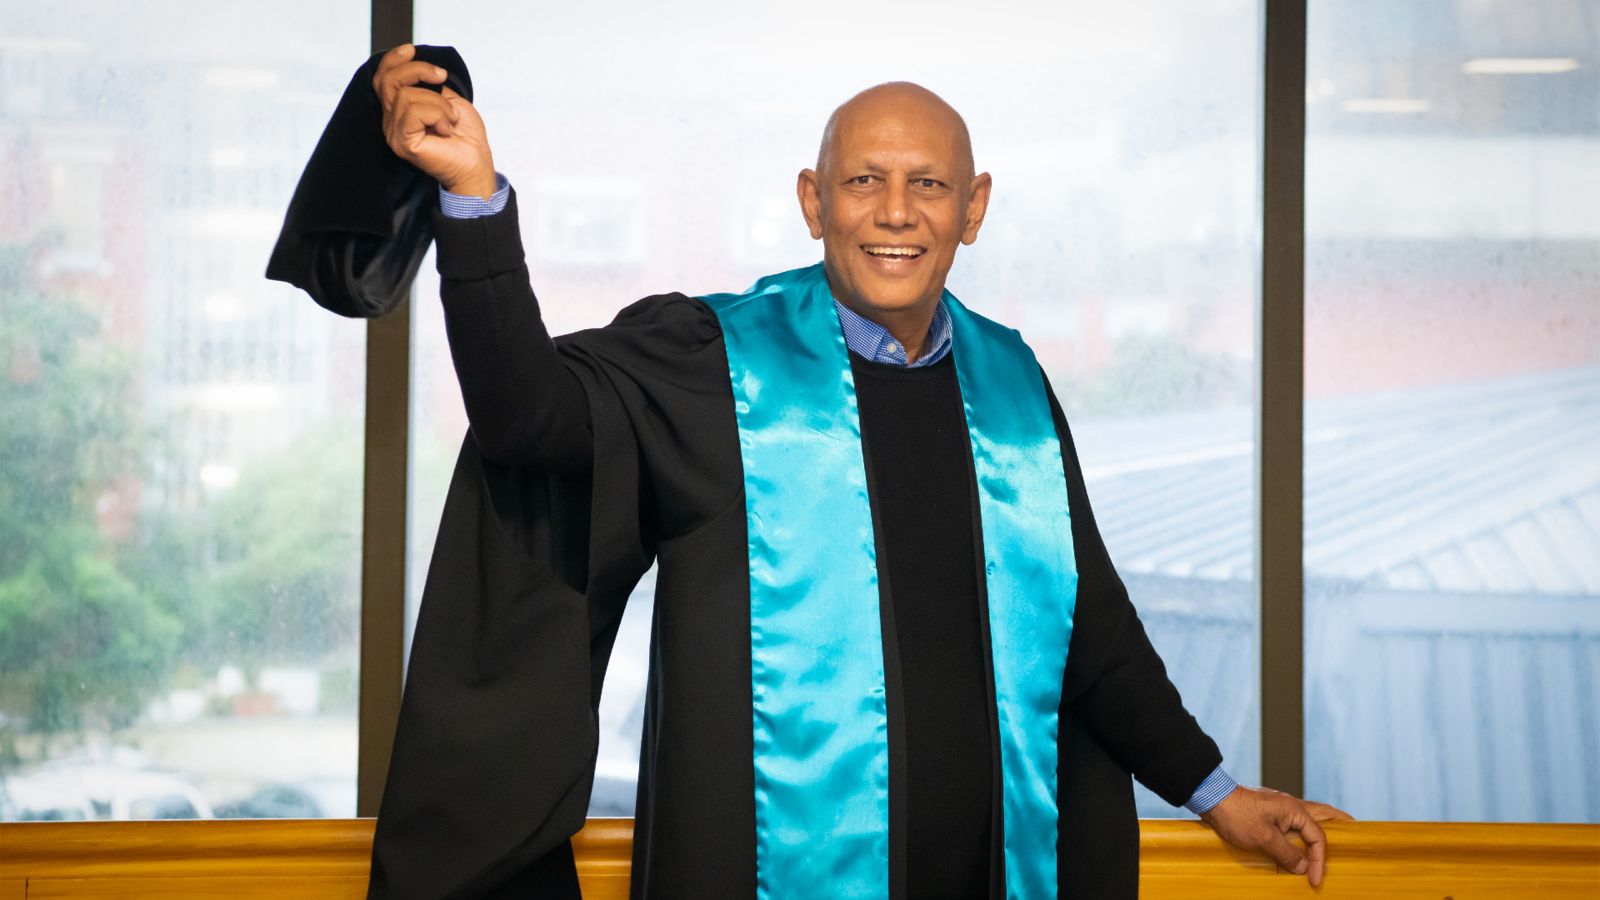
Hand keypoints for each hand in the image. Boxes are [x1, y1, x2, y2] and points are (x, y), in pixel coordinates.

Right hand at [372, 44, 496, 196]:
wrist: (476, 163)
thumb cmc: (465, 135)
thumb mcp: (448, 99)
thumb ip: (428, 85)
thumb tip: (418, 69)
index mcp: (399, 110)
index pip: (382, 78)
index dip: (393, 60)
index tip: (412, 50)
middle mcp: (391, 121)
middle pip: (389, 80)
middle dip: (418, 70)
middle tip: (441, 77)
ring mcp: (394, 133)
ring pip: (407, 96)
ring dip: (438, 102)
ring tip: (451, 118)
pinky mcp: (402, 143)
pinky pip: (414, 112)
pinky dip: (438, 114)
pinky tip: (446, 128)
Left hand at [1199, 785, 1353, 887]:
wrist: (1212, 799)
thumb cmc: (1237, 815)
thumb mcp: (1263, 838)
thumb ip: (1286, 853)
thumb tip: (1303, 867)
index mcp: (1294, 809)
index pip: (1318, 837)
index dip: (1319, 860)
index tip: (1314, 879)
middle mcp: (1292, 806)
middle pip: (1324, 815)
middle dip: (1340, 825)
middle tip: (1356, 832)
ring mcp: (1281, 807)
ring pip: (1310, 817)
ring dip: (1323, 828)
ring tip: (1335, 837)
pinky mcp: (1271, 812)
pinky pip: (1295, 822)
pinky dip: (1304, 831)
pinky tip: (1302, 840)